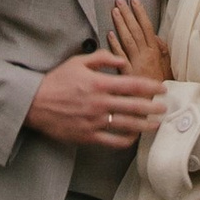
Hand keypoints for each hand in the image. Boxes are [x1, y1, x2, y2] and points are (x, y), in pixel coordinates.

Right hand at [25, 48, 163, 148]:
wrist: (34, 104)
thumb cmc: (56, 81)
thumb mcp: (78, 62)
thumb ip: (102, 58)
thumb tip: (122, 60)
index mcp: (98, 83)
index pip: (132, 84)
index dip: (150, 86)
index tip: (161, 88)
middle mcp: (100, 103)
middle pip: (134, 106)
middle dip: (153, 107)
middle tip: (165, 108)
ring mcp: (95, 121)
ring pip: (127, 125)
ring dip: (145, 125)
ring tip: (156, 125)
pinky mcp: (88, 136)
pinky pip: (113, 141)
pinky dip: (126, 140)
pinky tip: (133, 137)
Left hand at [108, 0, 170, 84]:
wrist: (156, 104)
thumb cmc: (159, 85)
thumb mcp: (166, 66)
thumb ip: (162, 51)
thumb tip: (157, 37)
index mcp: (155, 51)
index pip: (147, 27)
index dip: (140, 13)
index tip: (134, 0)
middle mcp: (146, 54)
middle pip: (136, 30)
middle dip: (128, 14)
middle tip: (120, 1)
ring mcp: (136, 63)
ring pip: (128, 40)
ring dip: (121, 24)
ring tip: (114, 12)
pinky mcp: (127, 73)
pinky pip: (120, 56)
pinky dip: (115, 44)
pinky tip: (109, 34)